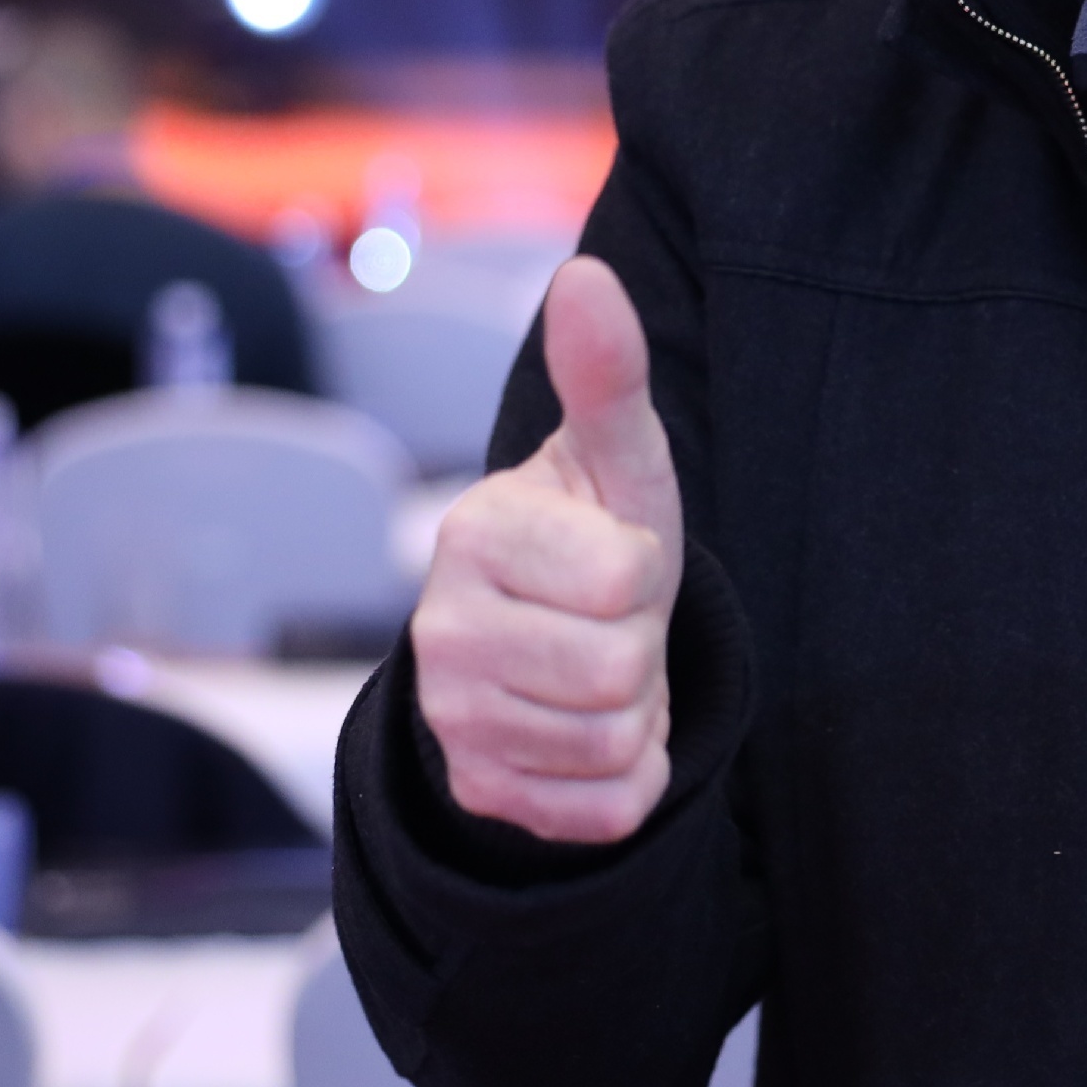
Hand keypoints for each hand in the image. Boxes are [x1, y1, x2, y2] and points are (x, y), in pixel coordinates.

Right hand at [409, 256, 685, 844]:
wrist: (560, 632)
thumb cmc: (598, 531)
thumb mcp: (619, 457)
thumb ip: (608, 374)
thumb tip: (587, 274)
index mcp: (475, 533)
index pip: (626, 582)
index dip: (647, 574)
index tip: (616, 560)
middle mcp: (439, 631)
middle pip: (618, 674)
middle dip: (643, 650)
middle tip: (612, 623)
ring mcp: (450, 719)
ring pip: (613, 747)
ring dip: (636, 715)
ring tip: (599, 669)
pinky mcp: (479, 791)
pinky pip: (602, 813)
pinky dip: (624, 780)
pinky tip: (588, 731)